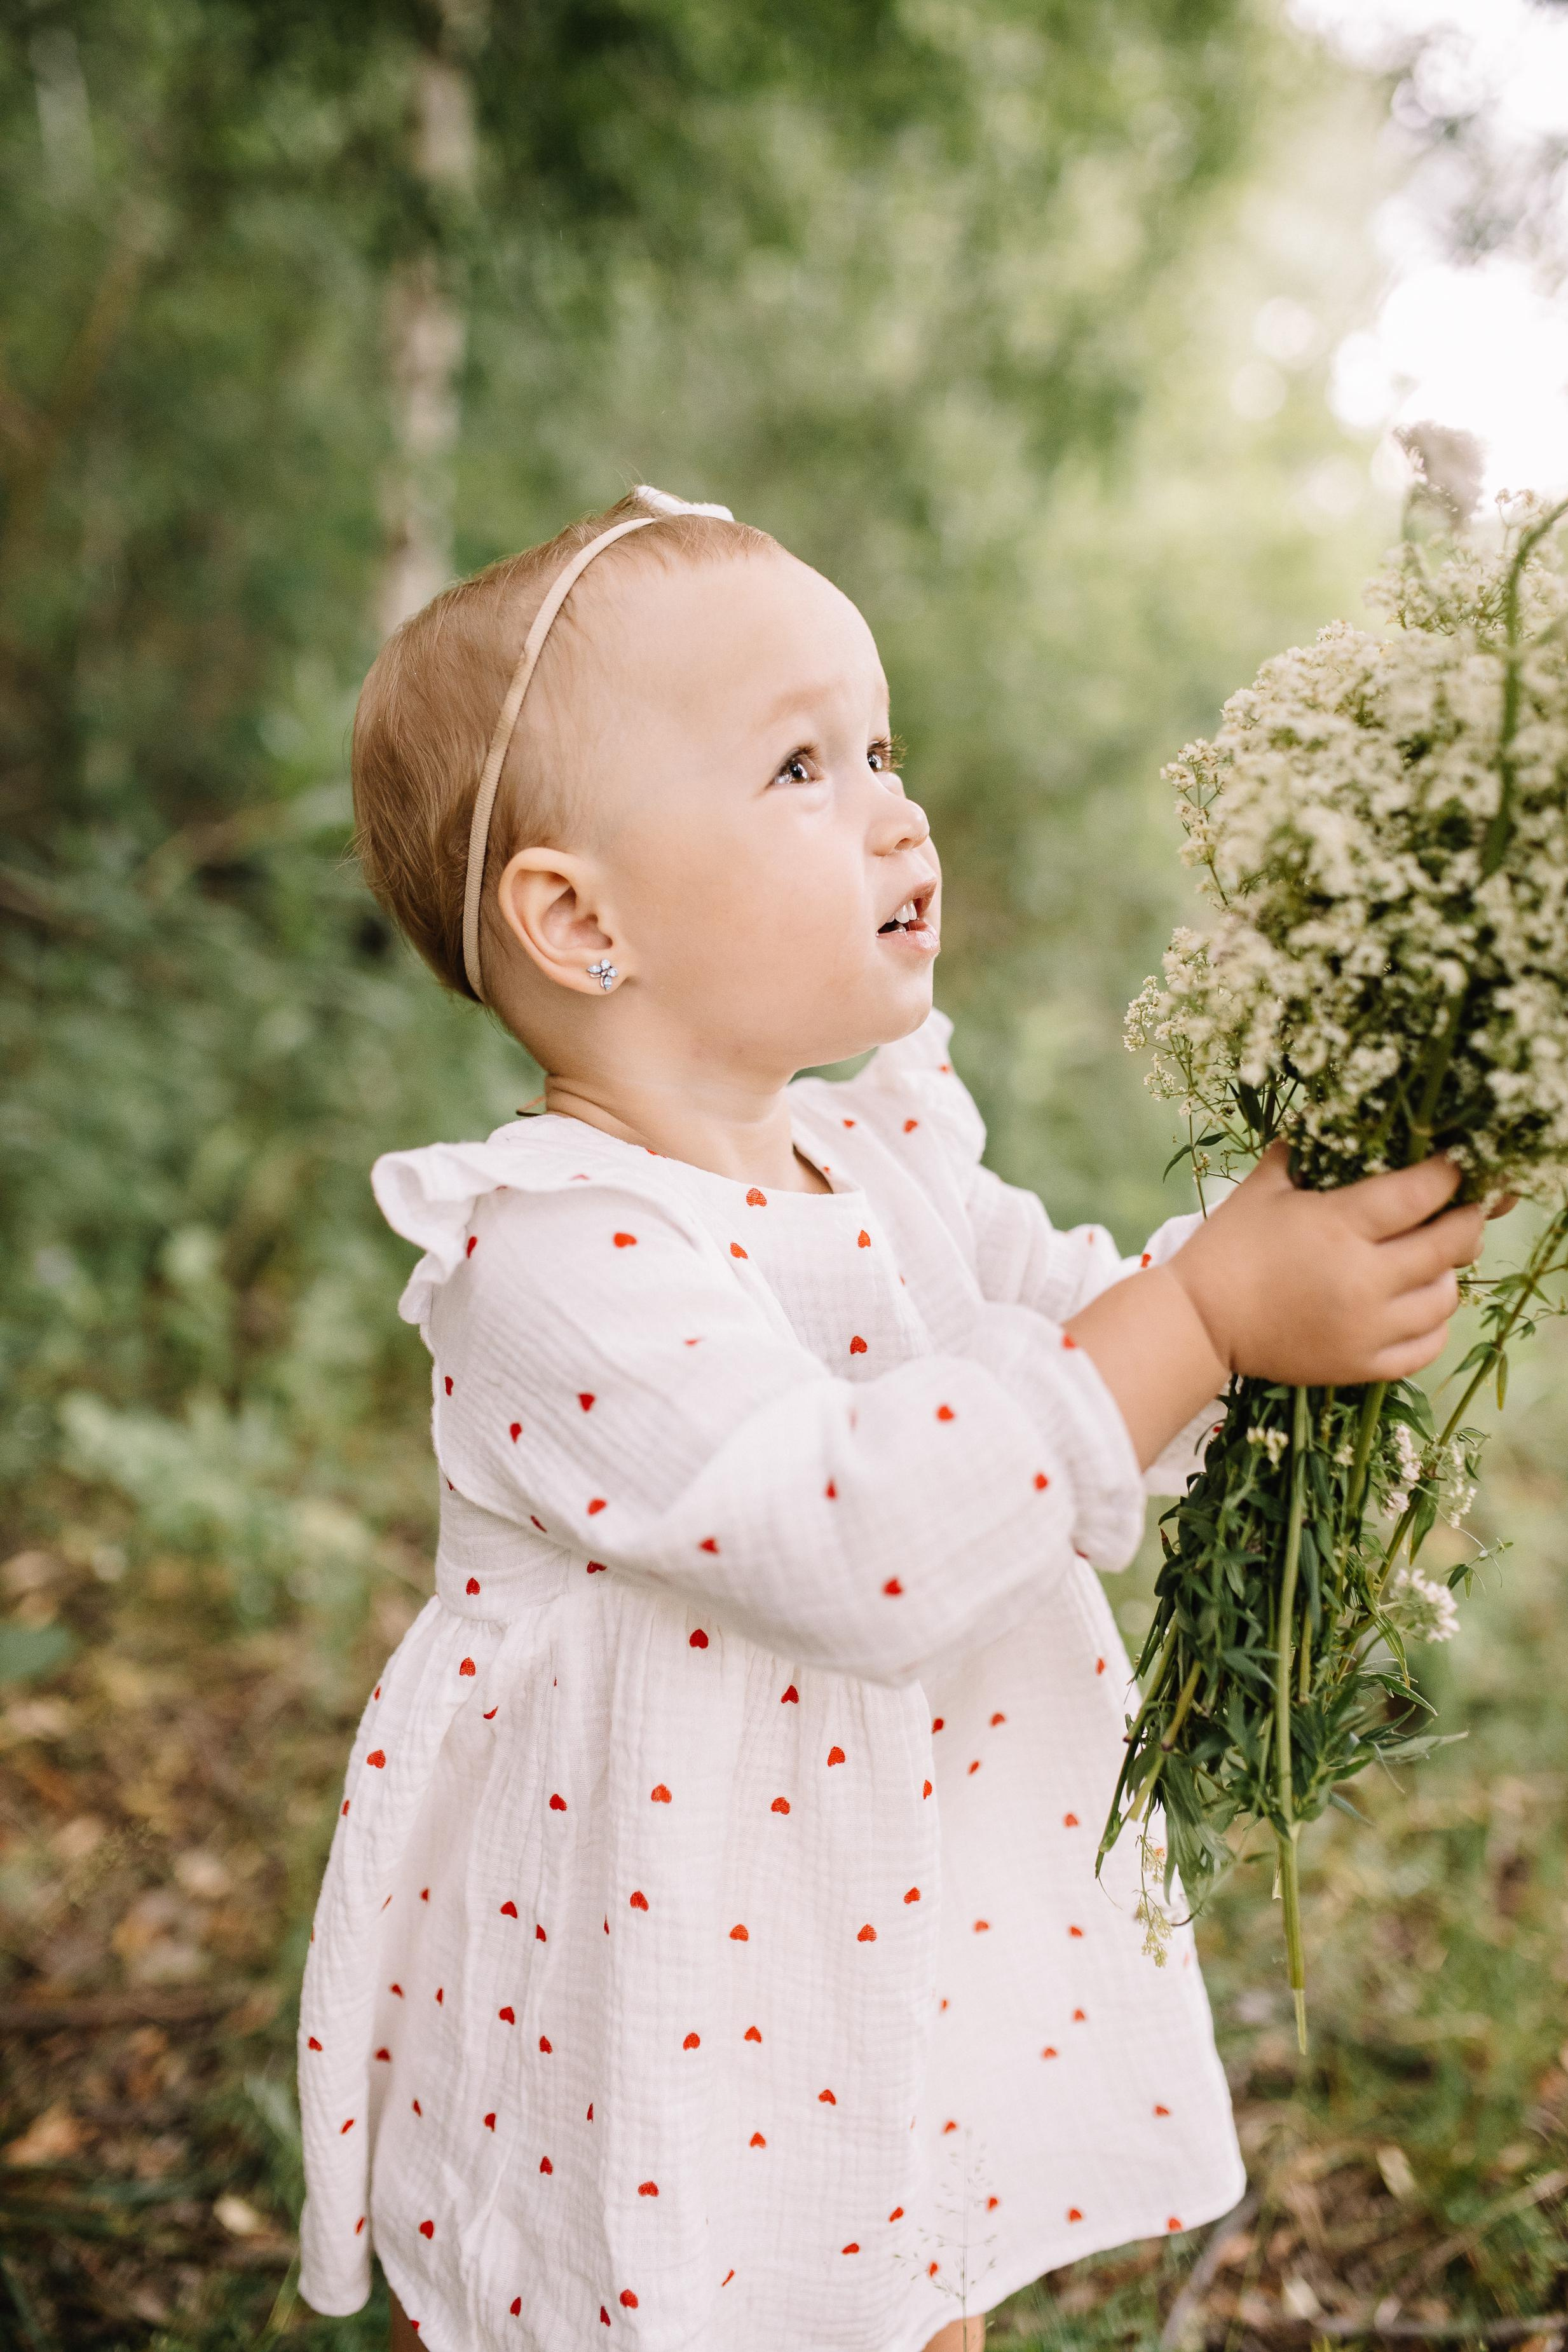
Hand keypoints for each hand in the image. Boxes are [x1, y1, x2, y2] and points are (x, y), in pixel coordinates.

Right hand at [1167, 1141, 1484, 1386]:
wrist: (1198, 1324)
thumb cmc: (1227, 1248)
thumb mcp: (1263, 1189)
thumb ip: (1304, 1153)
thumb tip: (1333, 1121)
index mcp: (1337, 1226)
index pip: (1421, 1193)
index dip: (1448, 1174)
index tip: (1454, 1164)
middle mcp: (1363, 1279)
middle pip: (1450, 1244)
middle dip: (1465, 1220)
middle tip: (1462, 1209)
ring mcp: (1367, 1328)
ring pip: (1446, 1297)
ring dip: (1447, 1273)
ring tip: (1431, 1260)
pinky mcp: (1363, 1365)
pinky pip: (1428, 1344)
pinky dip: (1433, 1323)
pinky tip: (1417, 1305)